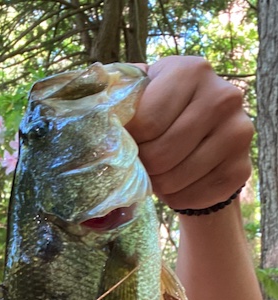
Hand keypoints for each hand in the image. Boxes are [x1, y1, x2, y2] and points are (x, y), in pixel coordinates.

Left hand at [126, 56, 252, 210]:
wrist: (202, 139)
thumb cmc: (160, 113)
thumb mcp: (140, 94)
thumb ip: (116, 96)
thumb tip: (88, 113)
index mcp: (191, 70)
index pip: (147, 123)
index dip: (129, 141)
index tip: (127, 141)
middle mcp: (223, 96)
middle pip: (161, 154)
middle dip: (143, 166)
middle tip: (141, 164)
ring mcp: (239, 132)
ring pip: (175, 179)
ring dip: (157, 184)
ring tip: (157, 173)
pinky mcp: (241, 168)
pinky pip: (193, 197)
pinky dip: (176, 198)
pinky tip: (177, 184)